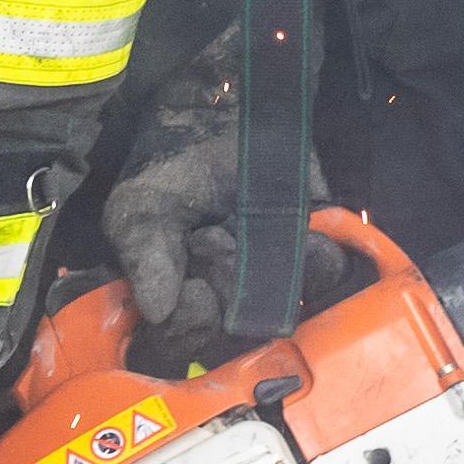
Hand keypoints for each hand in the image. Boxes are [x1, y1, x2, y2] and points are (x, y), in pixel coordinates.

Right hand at [101, 98, 331, 368]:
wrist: (222, 113)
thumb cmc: (173, 166)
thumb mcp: (139, 207)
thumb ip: (143, 255)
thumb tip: (157, 309)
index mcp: (172, 303)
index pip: (176, 350)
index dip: (188, 331)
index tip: (193, 293)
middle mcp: (222, 305)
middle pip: (233, 339)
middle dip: (228, 289)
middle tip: (215, 241)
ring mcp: (271, 286)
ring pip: (283, 312)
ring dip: (268, 272)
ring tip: (247, 229)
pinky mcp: (311, 258)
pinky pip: (324, 276)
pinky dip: (314, 252)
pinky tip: (296, 227)